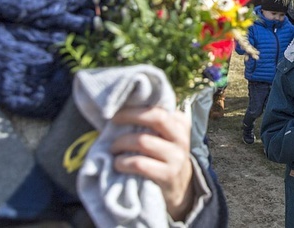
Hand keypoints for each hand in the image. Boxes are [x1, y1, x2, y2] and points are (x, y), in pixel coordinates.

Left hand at [110, 106, 194, 220]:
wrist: (179, 188)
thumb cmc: (162, 157)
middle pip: (156, 117)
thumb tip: (119, 109)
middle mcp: (181, 137)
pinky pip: (139, 163)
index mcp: (179, 123)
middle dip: (130, 115)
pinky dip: (123, 162)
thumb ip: (151, 122)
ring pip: (143, 141)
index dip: (136, 105)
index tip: (119, 107)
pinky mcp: (168, 175)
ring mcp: (176, 157)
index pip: (159, 106)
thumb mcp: (165, 137)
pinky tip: (117, 163)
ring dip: (121, 143)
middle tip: (113, 120)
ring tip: (113, 148)